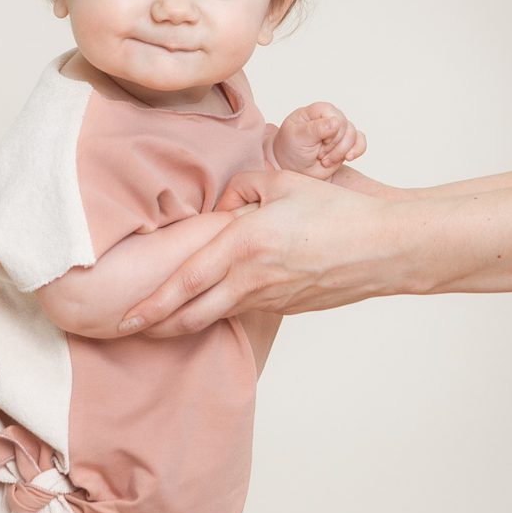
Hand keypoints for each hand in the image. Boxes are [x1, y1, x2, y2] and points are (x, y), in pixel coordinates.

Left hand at [117, 168, 396, 336]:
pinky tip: (210, 308)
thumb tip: (222, 207)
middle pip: (192, 314)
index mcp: (245, 245)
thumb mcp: (284, 181)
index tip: (126, 316)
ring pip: (215, 316)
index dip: (153, 303)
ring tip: (158, 325)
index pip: (186, 281)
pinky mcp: (287, 307)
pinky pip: (244, 310)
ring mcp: (270, 299)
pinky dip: (220, 311)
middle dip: (156, 326)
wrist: (385, 248)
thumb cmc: (337, 212)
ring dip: (184, 323)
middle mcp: (252, 279)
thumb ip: (242, 188)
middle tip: (127, 331)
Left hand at [272, 102, 366, 179]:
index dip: (330, 130)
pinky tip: (348, 158)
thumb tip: (336, 122)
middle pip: (344, 125)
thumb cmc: (290, 151)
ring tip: (325, 161)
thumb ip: (315, 128)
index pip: (332, 113)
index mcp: (315, 111)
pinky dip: (357, 150)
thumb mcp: (297, 138)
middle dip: (333, 144)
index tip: (318, 142)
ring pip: (353, 135)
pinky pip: (360, 141)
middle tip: (318, 154)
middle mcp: (329, 118)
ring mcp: (338, 131)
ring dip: (340, 152)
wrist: (293, 170)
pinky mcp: (346, 143)